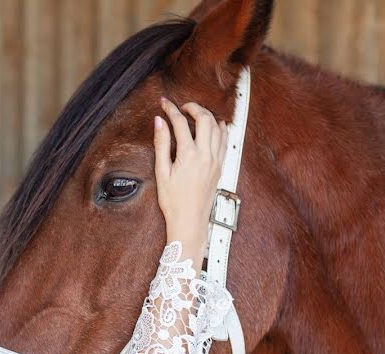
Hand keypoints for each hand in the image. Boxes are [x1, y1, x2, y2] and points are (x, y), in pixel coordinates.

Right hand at [154, 97, 227, 267]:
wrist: (189, 220)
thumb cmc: (173, 200)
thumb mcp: (161, 172)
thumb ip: (161, 144)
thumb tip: (159, 121)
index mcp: (189, 155)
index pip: (180, 123)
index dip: (171, 109)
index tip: (165, 103)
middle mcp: (205, 154)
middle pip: (204, 119)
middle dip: (193, 107)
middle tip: (182, 107)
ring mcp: (215, 160)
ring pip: (218, 127)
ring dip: (207, 116)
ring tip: (196, 114)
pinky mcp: (220, 166)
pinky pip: (225, 141)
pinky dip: (222, 129)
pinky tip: (218, 125)